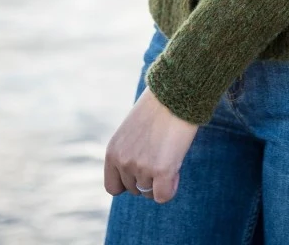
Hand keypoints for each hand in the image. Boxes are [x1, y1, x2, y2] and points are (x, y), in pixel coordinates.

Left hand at [104, 84, 198, 203]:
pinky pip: (163, 196)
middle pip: (134, 190)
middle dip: (148, 179)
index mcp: (112, 152)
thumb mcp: (133, 131)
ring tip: (169, 154)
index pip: (114, 187)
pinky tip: (176, 171)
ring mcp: (141, 167)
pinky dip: (170, 188)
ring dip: (161, 180)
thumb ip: (129, 153)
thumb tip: (139, 180)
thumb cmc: (158, 108)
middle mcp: (123, 162)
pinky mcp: (161, 170)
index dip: (129, 182)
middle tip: (161, 156)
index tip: (142, 170)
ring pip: (150, 192)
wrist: (175, 92)